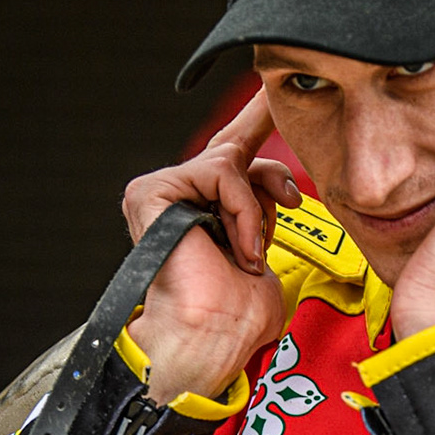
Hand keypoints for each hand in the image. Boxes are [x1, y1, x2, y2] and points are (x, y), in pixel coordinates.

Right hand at [123, 90, 299, 403]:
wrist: (209, 338)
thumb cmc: (237, 315)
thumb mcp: (263, 249)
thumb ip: (264, 210)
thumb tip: (281, 187)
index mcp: (201, 213)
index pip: (233, 160)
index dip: (254, 124)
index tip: (273, 95)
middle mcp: (178, 198)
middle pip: (231, 148)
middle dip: (260, 123)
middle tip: (278, 98)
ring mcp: (162, 193)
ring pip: (230, 162)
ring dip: (256, 209)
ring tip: (251, 253)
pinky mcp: (152, 192)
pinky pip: (219, 174)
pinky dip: (242, 211)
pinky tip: (241, 249)